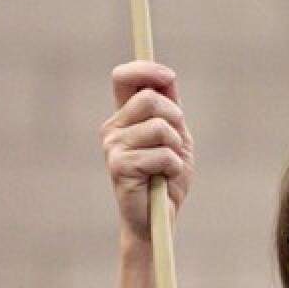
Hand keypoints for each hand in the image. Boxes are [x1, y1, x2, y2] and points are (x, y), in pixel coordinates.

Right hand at [100, 60, 193, 241]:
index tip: (169, 75)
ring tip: (167, 166)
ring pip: (159, 127)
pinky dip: (173, 167)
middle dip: (174, 118)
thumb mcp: (176, 138)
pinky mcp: (120, 166)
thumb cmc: (168, 178)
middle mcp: (114, 128)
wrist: (159, 217)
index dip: (146, 70)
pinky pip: (163, 154)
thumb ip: (170, 109)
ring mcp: (113, 146)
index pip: (124, 78)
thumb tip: (167, 77)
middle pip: (150, 98)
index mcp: (125, 117)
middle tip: (174, 144)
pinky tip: (163, 179)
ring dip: (175, 148)